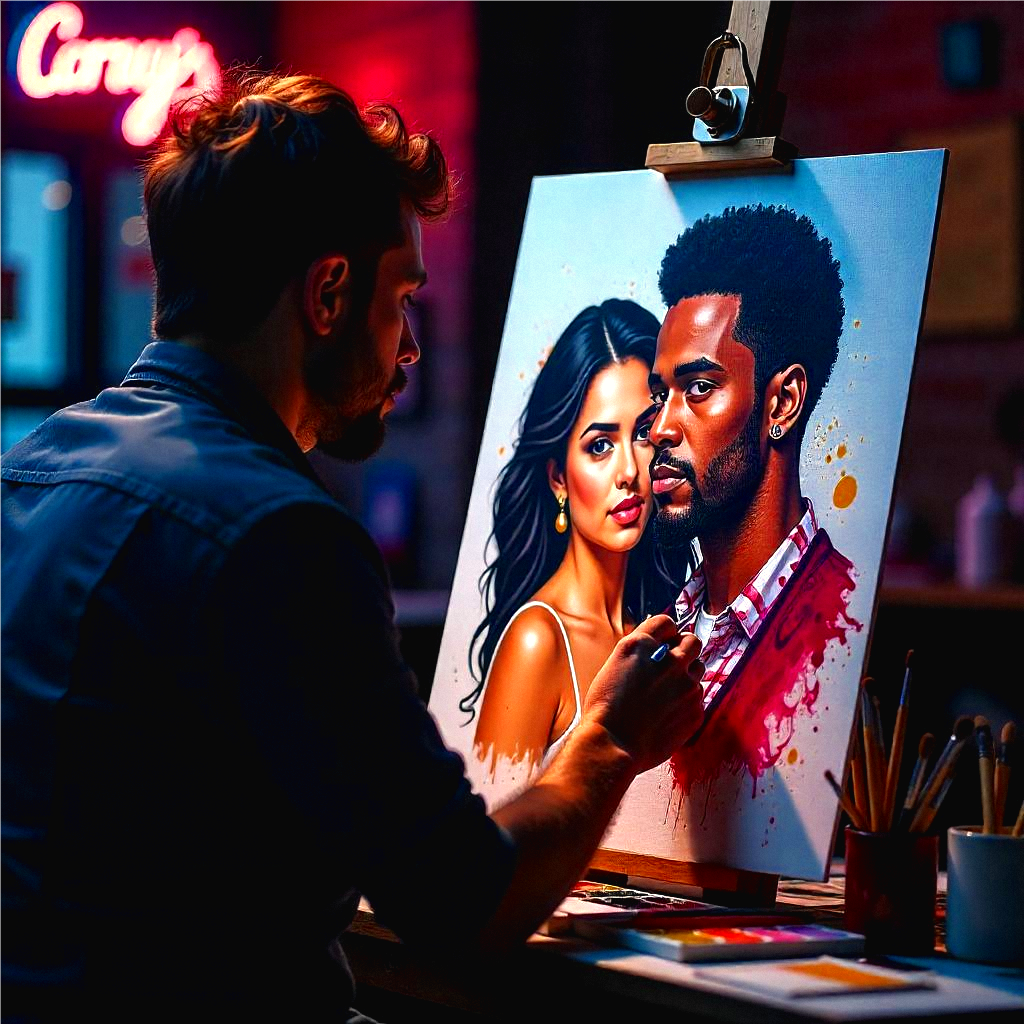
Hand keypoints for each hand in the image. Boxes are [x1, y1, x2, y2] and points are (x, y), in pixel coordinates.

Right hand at [581, 615, 703, 773]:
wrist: (613, 744)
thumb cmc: (605, 709)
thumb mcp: (614, 665)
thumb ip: (640, 652)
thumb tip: (656, 648)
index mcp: (643, 645)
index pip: (666, 623)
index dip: (666, 632)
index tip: (664, 641)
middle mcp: (669, 661)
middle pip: (692, 641)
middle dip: (684, 649)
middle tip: (673, 662)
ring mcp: (687, 686)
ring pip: (699, 669)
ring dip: (687, 675)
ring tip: (668, 692)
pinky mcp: (696, 710)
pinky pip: (699, 698)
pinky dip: (687, 702)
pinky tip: (669, 712)